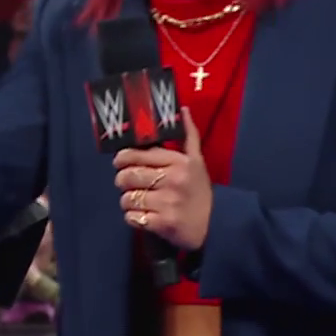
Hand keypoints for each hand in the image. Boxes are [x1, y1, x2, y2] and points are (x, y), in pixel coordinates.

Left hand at [113, 107, 212, 251]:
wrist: (215, 225)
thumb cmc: (200, 191)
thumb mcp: (197, 161)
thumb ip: (188, 135)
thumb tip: (182, 110)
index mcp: (179, 162)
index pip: (139, 154)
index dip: (123, 158)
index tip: (120, 162)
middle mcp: (172, 180)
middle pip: (128, 176)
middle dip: (122, 180)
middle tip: (126, 183)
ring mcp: (167, 203)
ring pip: (127, 198)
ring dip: (127, 201)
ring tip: (137, 201)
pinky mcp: (162, 224)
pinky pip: (132, 218)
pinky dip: (133, 218)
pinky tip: (143, 216)